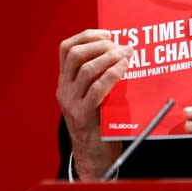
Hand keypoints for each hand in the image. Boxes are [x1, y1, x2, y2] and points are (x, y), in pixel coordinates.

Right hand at [56, 29, 130, 180]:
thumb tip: (122, 51)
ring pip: (86, 69)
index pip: (66, 48)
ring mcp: (71, 103)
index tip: (108, 34)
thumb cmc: (100, 122)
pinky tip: (124, 69)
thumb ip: (99, 76)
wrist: (93, 156)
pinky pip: (97, 88)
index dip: (88, 36)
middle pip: (76, 54)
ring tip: (127, 54)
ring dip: (110, 56)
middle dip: (101, 44)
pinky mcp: (83, 116)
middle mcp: (64, 90)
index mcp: (64, 82)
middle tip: (121, 45)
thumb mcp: (93, 96)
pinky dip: (112, 74)